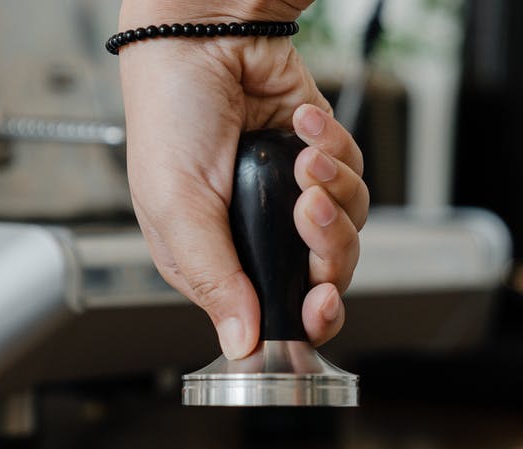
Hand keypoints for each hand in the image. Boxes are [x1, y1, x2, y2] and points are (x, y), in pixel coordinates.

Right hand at [118, 3, 368, 358]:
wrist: (206, 33)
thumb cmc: (170, 112)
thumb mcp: (174, 205)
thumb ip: (214, 279)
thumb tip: (240, 342)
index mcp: (215, 259)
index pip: (273, 313)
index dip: (306, 317)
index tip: (320, 304)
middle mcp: (256, 235)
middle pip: (322, 277)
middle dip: (325, 246)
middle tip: (309, 211)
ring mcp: (291, 198)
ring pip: (346, 229)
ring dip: (332, 191)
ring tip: (303, 159)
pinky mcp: (320, 160)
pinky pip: (352, 176)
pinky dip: (334, 151)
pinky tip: (301, 126)